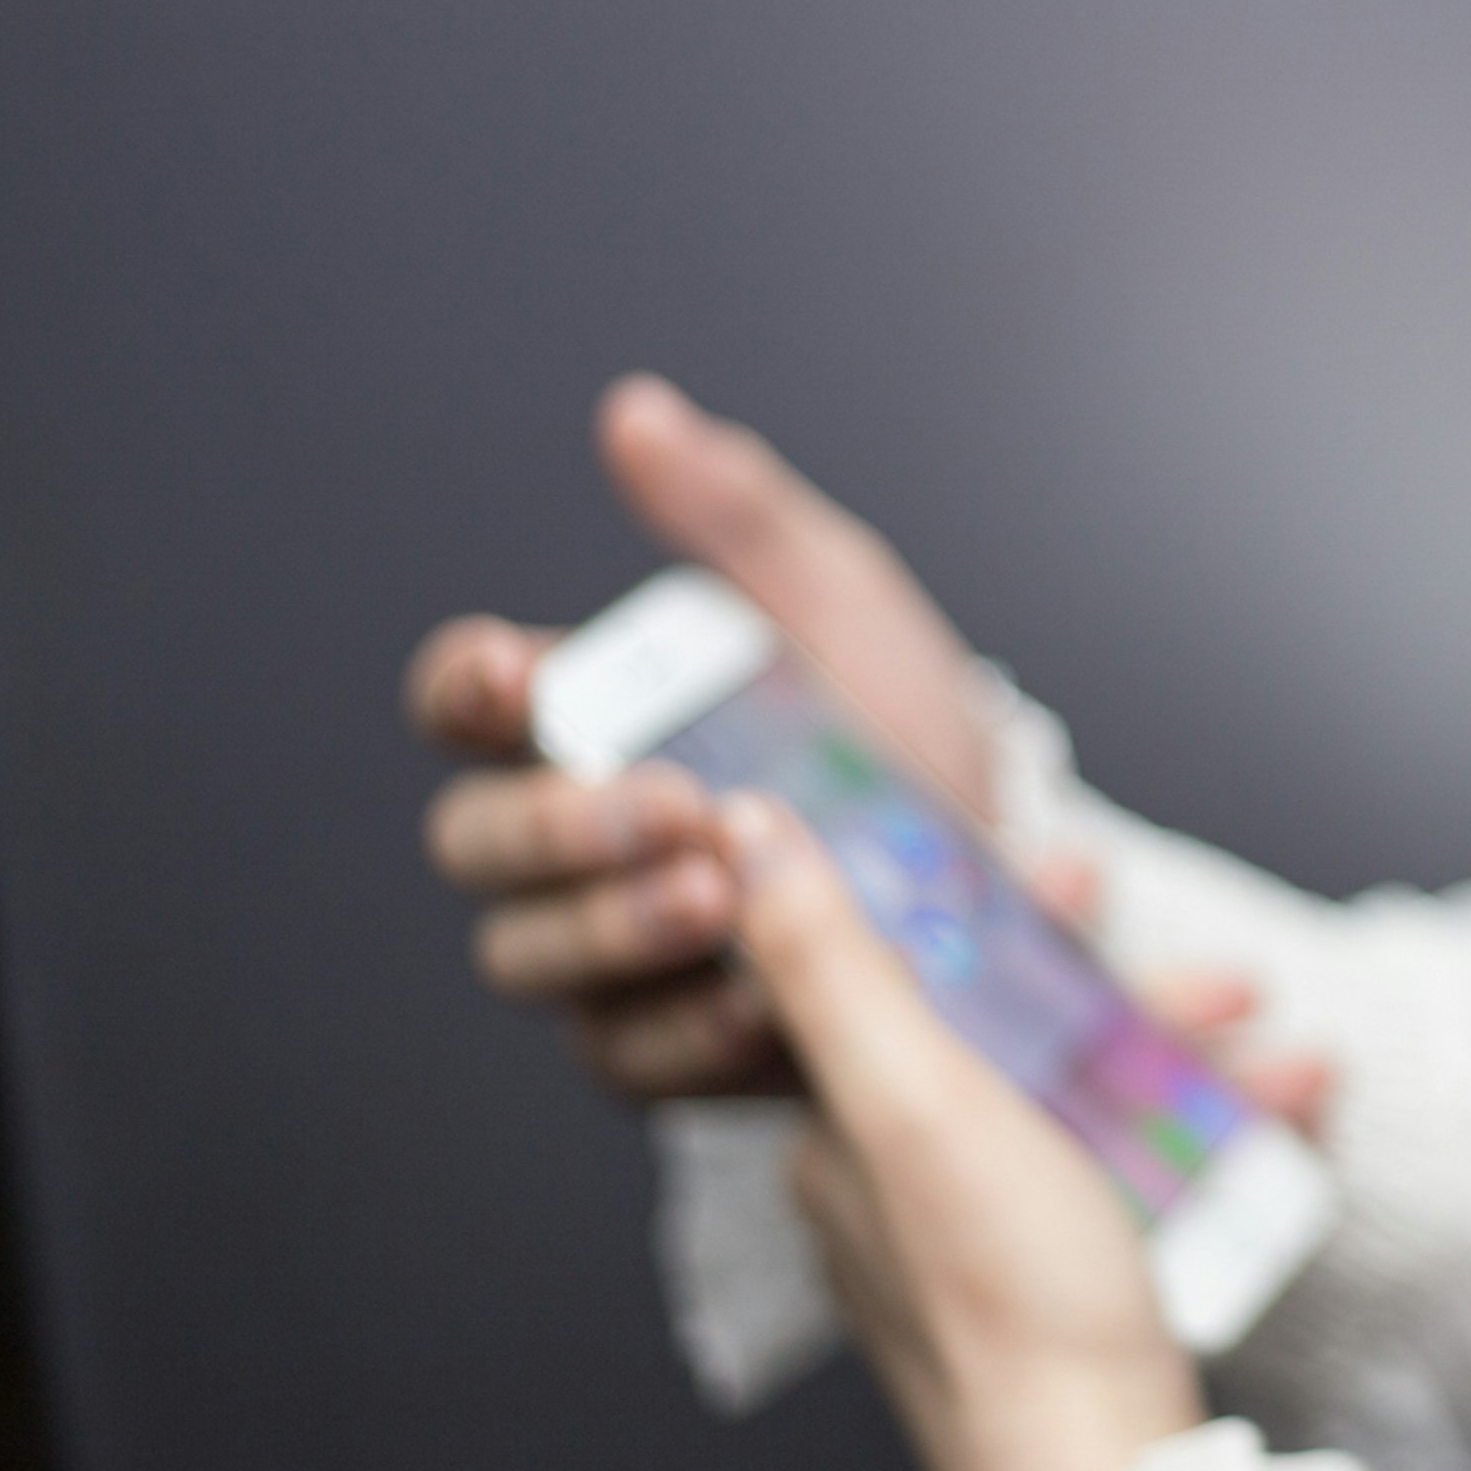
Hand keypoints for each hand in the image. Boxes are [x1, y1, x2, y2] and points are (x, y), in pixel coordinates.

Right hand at [408, 374, 1005, 1098]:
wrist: (1007, 865)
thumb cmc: (897, 726)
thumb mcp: (839, 607)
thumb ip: (736, 518)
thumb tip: (638, 414)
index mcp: (587, 722)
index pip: (464, 701)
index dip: (466, 688)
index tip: (519, 675)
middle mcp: (569, 843)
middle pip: (475, 845)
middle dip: (561, 825)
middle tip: (669, 804)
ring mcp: (605, 953)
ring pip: (532, 956)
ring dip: (615, 925)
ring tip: (718, 889)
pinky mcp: (664, 1048)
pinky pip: (629, 1056)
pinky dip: (688, 1026)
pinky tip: (758, 993)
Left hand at [724, 792, 1203, 1470]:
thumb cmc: (1008, 1301)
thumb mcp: (913, 1100)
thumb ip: (833, 963)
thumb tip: (743, 830)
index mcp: (840, 1133)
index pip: (894, 973)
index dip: (984, 905)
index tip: (1067, 866)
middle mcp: (899, 1183)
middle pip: (1009, 1028)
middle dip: (1120, 980)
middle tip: (1207, 958)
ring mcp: (986, 1237)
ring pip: (1088, 1091)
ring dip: (1186, 1045)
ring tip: (1265, 1024)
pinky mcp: (1065, 1285)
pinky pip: (1140, 1165)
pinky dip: (1212, 1122)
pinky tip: (1292, 1102)